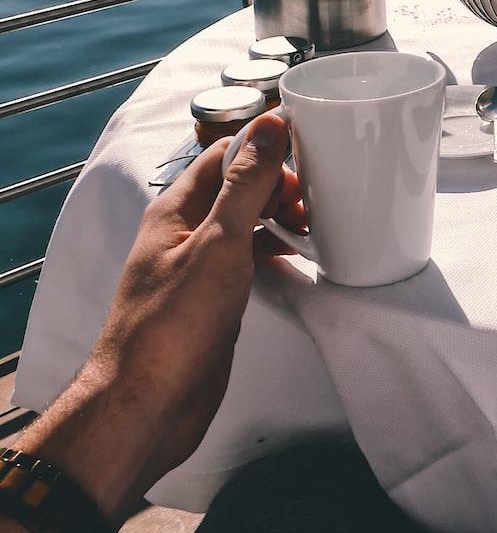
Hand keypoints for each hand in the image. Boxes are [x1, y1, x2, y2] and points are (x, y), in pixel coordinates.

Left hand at [15, 111, 302, 522]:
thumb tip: (268, 127)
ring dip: (280, 214)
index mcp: (175, 210)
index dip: (265, 147)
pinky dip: (277, 248)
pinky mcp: (216, 296)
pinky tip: (297, 256)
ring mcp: (200, 265)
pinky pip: (250, 256)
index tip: (306, 151)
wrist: (148, 405)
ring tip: (312, 224)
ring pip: (247, 221)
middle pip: (238, 185)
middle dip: (279, 182)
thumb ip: (245, 185)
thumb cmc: (171, 329)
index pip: (224, 154)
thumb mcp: (218, 244)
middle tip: (312, 198)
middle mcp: (185, 233)